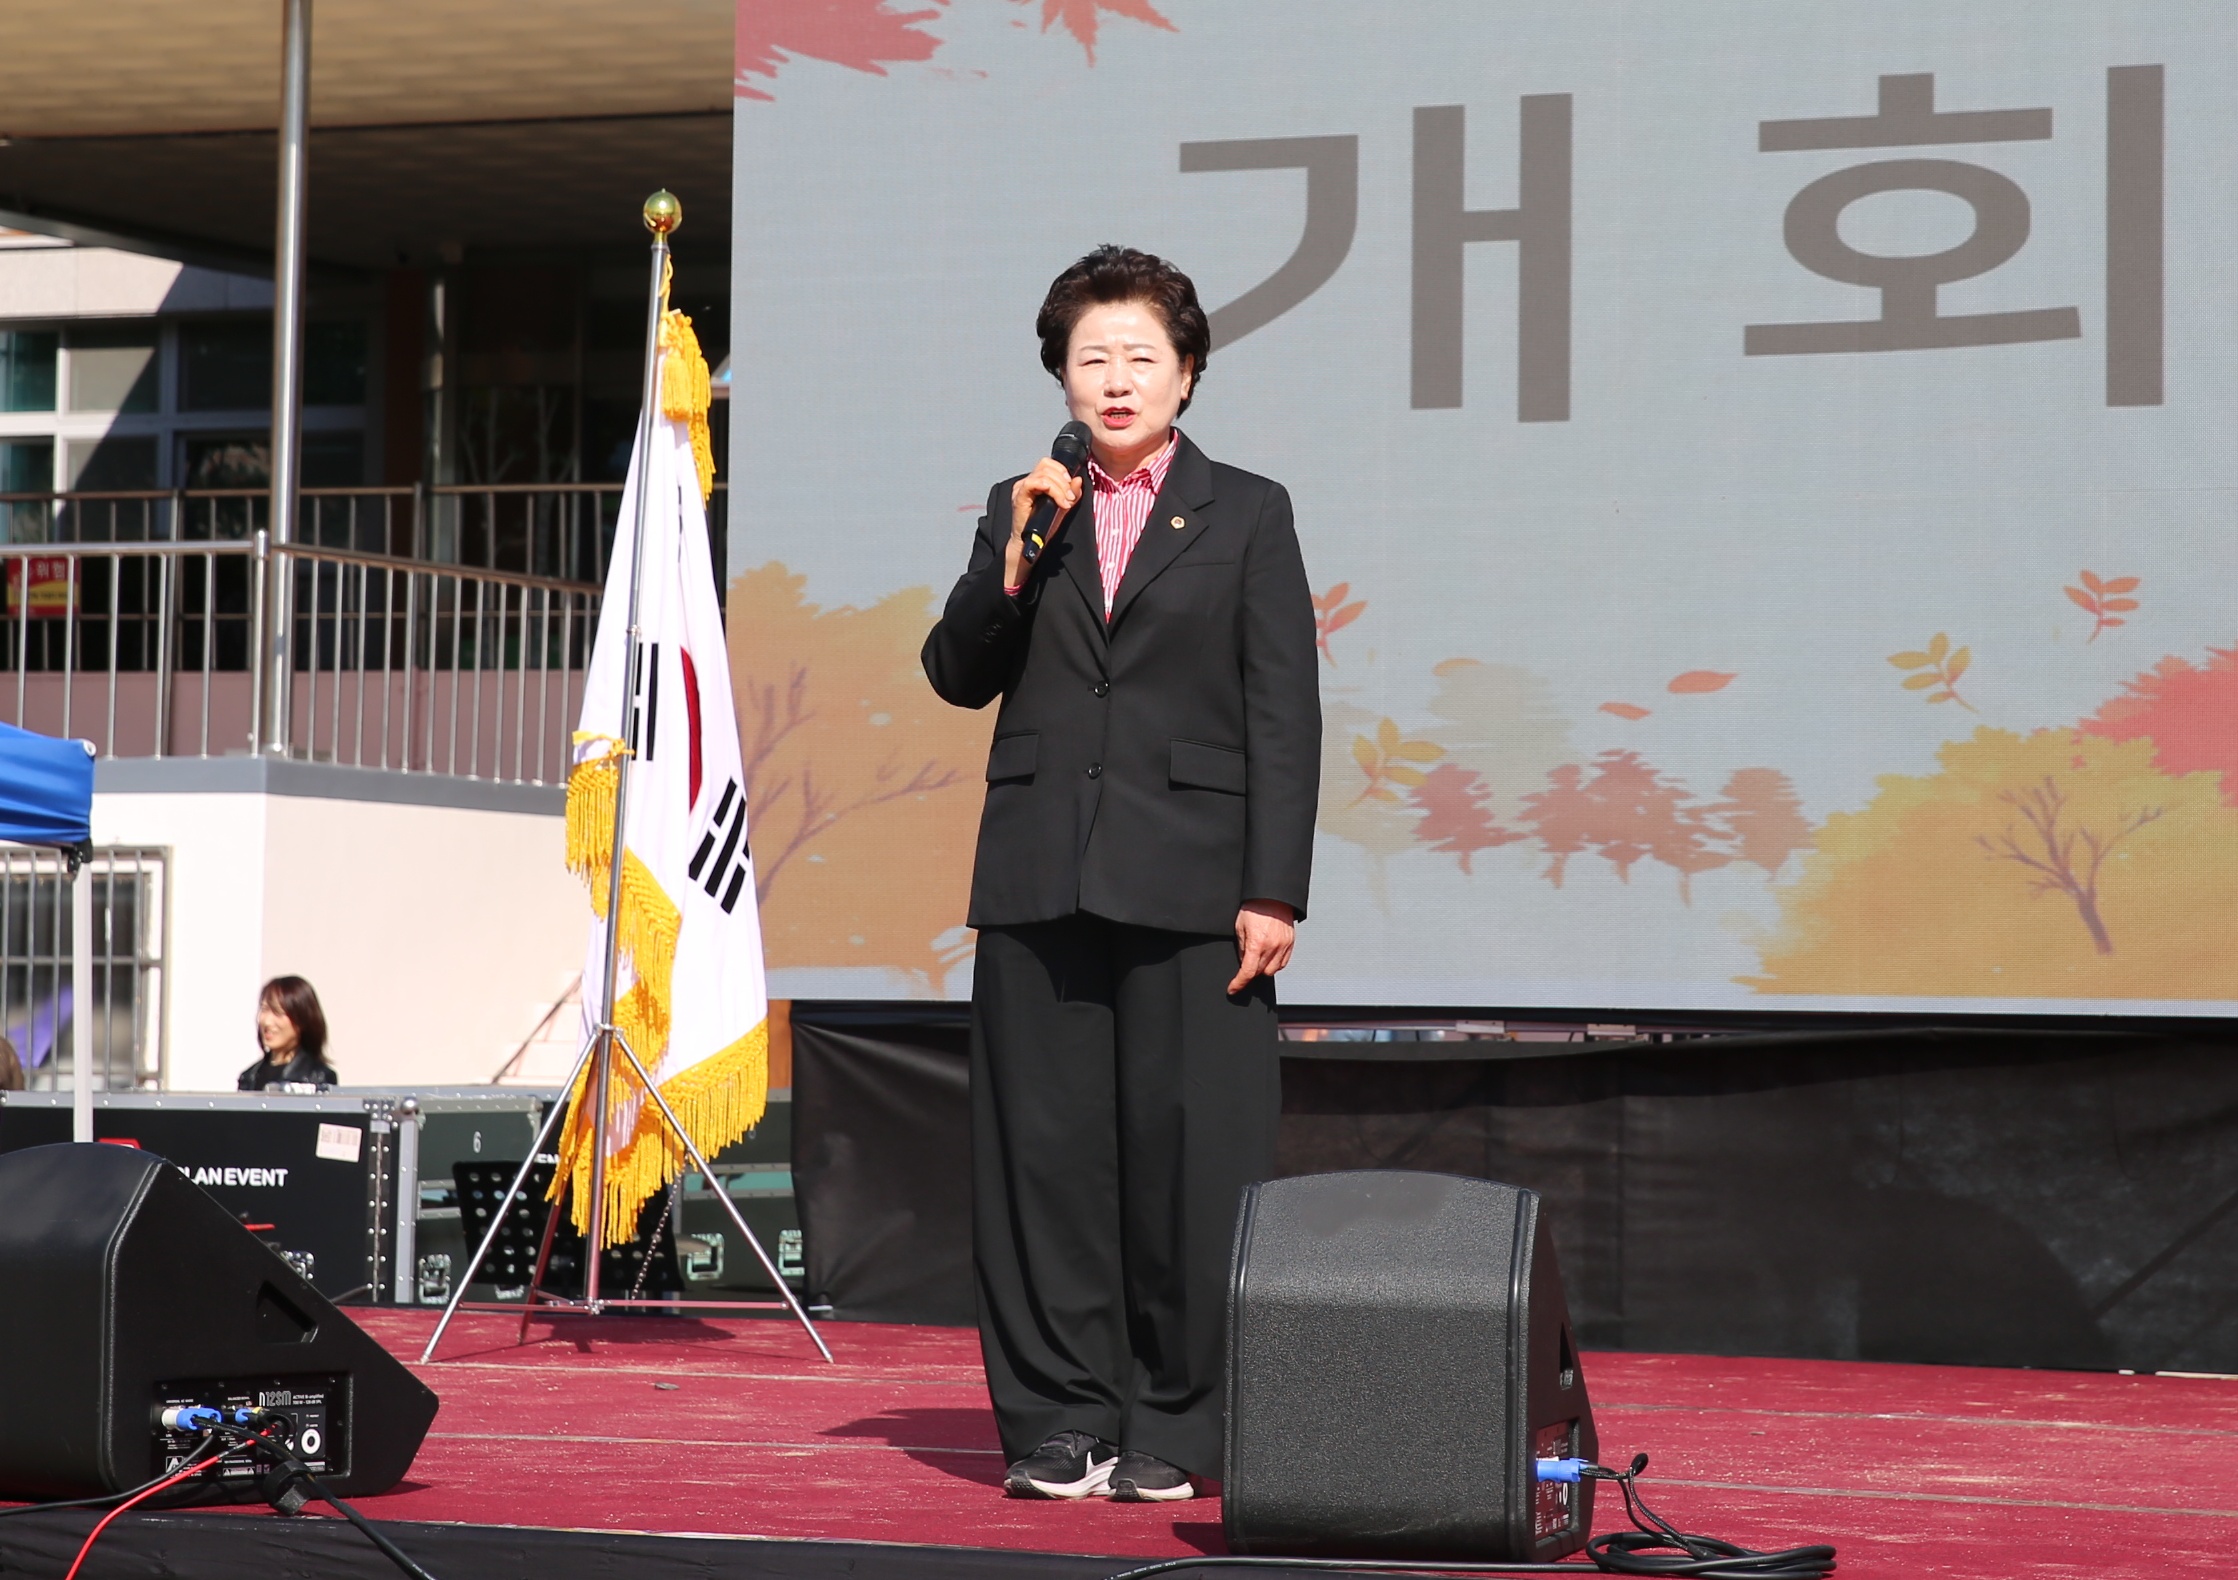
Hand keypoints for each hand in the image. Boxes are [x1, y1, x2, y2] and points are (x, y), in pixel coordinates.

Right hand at [1004, 458, 1083, 587]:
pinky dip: (1046, 487)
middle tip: (1069, 497)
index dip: (1062, 470)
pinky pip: (1031, 483)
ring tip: (1064, 502)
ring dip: (1059, 487)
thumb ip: (1072, 494)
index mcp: (1037, 481)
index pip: (1049, 463)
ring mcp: (1022, 488)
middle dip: (1063, 481)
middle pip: (1046, 466)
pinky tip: (1055, 498)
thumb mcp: (1063, 508)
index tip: (1071, 485)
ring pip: (1042, 474)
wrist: (1031, 544)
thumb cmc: (1043, 527)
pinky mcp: (1019, 497)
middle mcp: (1027, 482)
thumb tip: (1078, 479)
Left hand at [1228, 899, 1295, 994]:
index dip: (1239, 983)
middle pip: (1260, 973)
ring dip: (1263, 969)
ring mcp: (1283, 945)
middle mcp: (1272, 946)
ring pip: (1272, 970)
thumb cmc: (1254, 907)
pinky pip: (1283, 963)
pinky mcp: (1291, 943)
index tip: (1233, 988)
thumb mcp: (1240, 927)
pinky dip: (1275, 964)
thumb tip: (1242, 962)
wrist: (1272, 895)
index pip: (1247, 972)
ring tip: (1257, 958)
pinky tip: (1268, 957)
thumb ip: (1241, 947)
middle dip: (1250, 973)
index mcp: (1257, 943)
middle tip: (1245, 965)